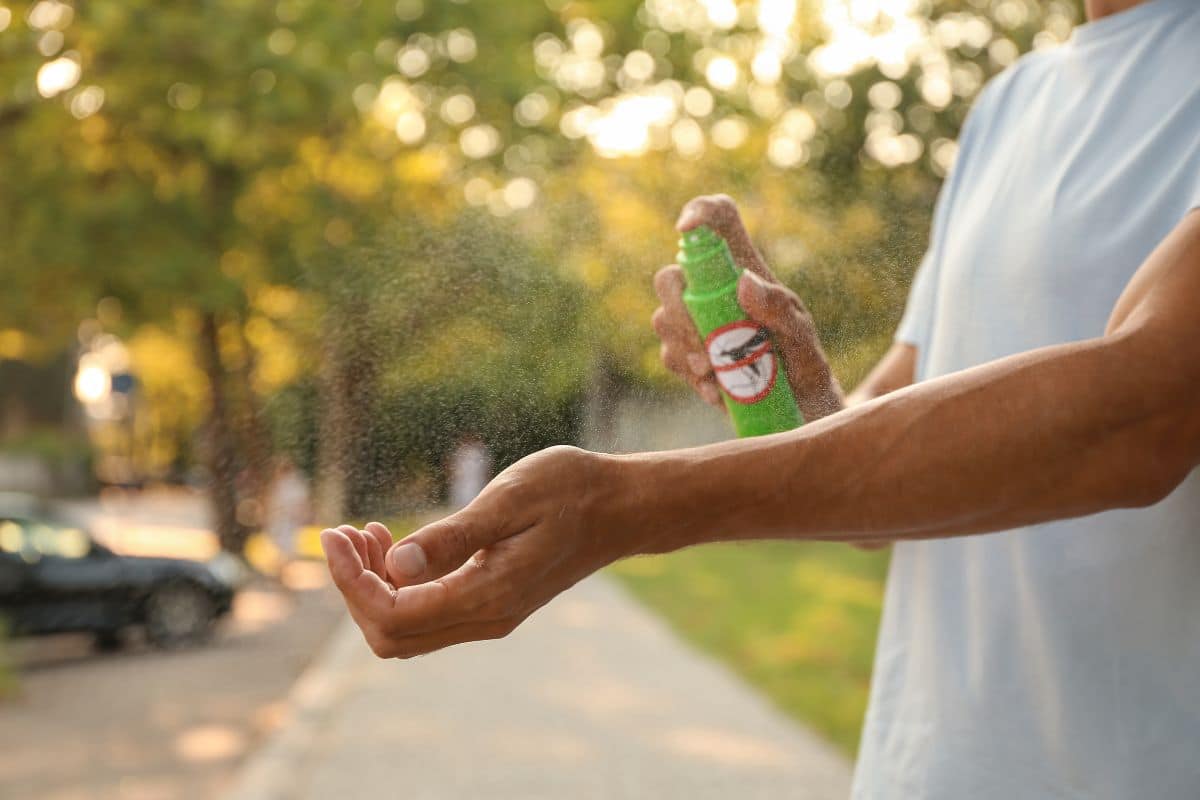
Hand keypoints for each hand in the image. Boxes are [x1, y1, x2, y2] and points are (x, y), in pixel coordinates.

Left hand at [319, 446, 632, 658]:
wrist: (621, 507)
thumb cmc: (570, 490)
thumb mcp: (510, 499)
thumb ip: (455, 536)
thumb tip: (396, 564)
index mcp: (489, 596)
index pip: (393, 614)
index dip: (349, 582)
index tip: (332, 535)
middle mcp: (487, 618)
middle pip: (391, 635)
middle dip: (353, 589)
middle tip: (342, 533)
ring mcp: (490, 615)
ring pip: (407, 629)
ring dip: (373, 587)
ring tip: (365, 532)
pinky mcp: (492, 603)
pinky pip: (429, 613)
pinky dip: (399, 584)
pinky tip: (395, 543)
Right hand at [653, 194, 843, 421]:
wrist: (796, 408)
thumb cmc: (803, 362)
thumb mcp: (801, 336)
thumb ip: (779, 310)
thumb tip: (743, 282)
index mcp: (744, 269)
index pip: (719, 220)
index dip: (699, 212)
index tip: (685, 229)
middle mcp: (712, 291)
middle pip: (670, 276)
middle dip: (677, 308)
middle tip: (702, 343)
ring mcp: (693, 322)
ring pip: (662, 319)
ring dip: (685, 349)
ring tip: (717, 376)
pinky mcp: (685, 354)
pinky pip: (668, 356)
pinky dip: (690, 376)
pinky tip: (717, 391)